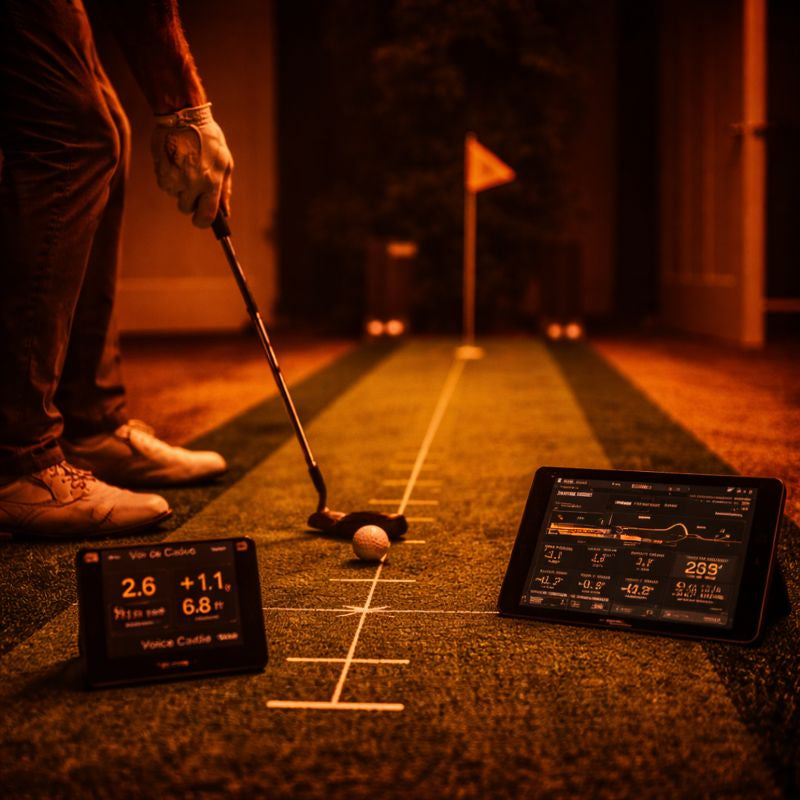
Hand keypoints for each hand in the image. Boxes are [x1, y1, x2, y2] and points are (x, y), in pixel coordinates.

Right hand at [151, 104, 232, 227]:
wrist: (182, 116)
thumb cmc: (208, 139)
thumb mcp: (225, 162)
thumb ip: (224, 189)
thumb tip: (225, 212)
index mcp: (212, 182)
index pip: (206, 216)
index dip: (203, 222)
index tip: (202, 220)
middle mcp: (192, 184)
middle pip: (186, 209)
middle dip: (190, 202)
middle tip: (194, 186)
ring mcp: (174, 178)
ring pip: (175, 196)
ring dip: (180, 188)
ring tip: (186, 167)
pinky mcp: (160, 172)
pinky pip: (165, 185)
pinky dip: (170, 178)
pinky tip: (176, 162)